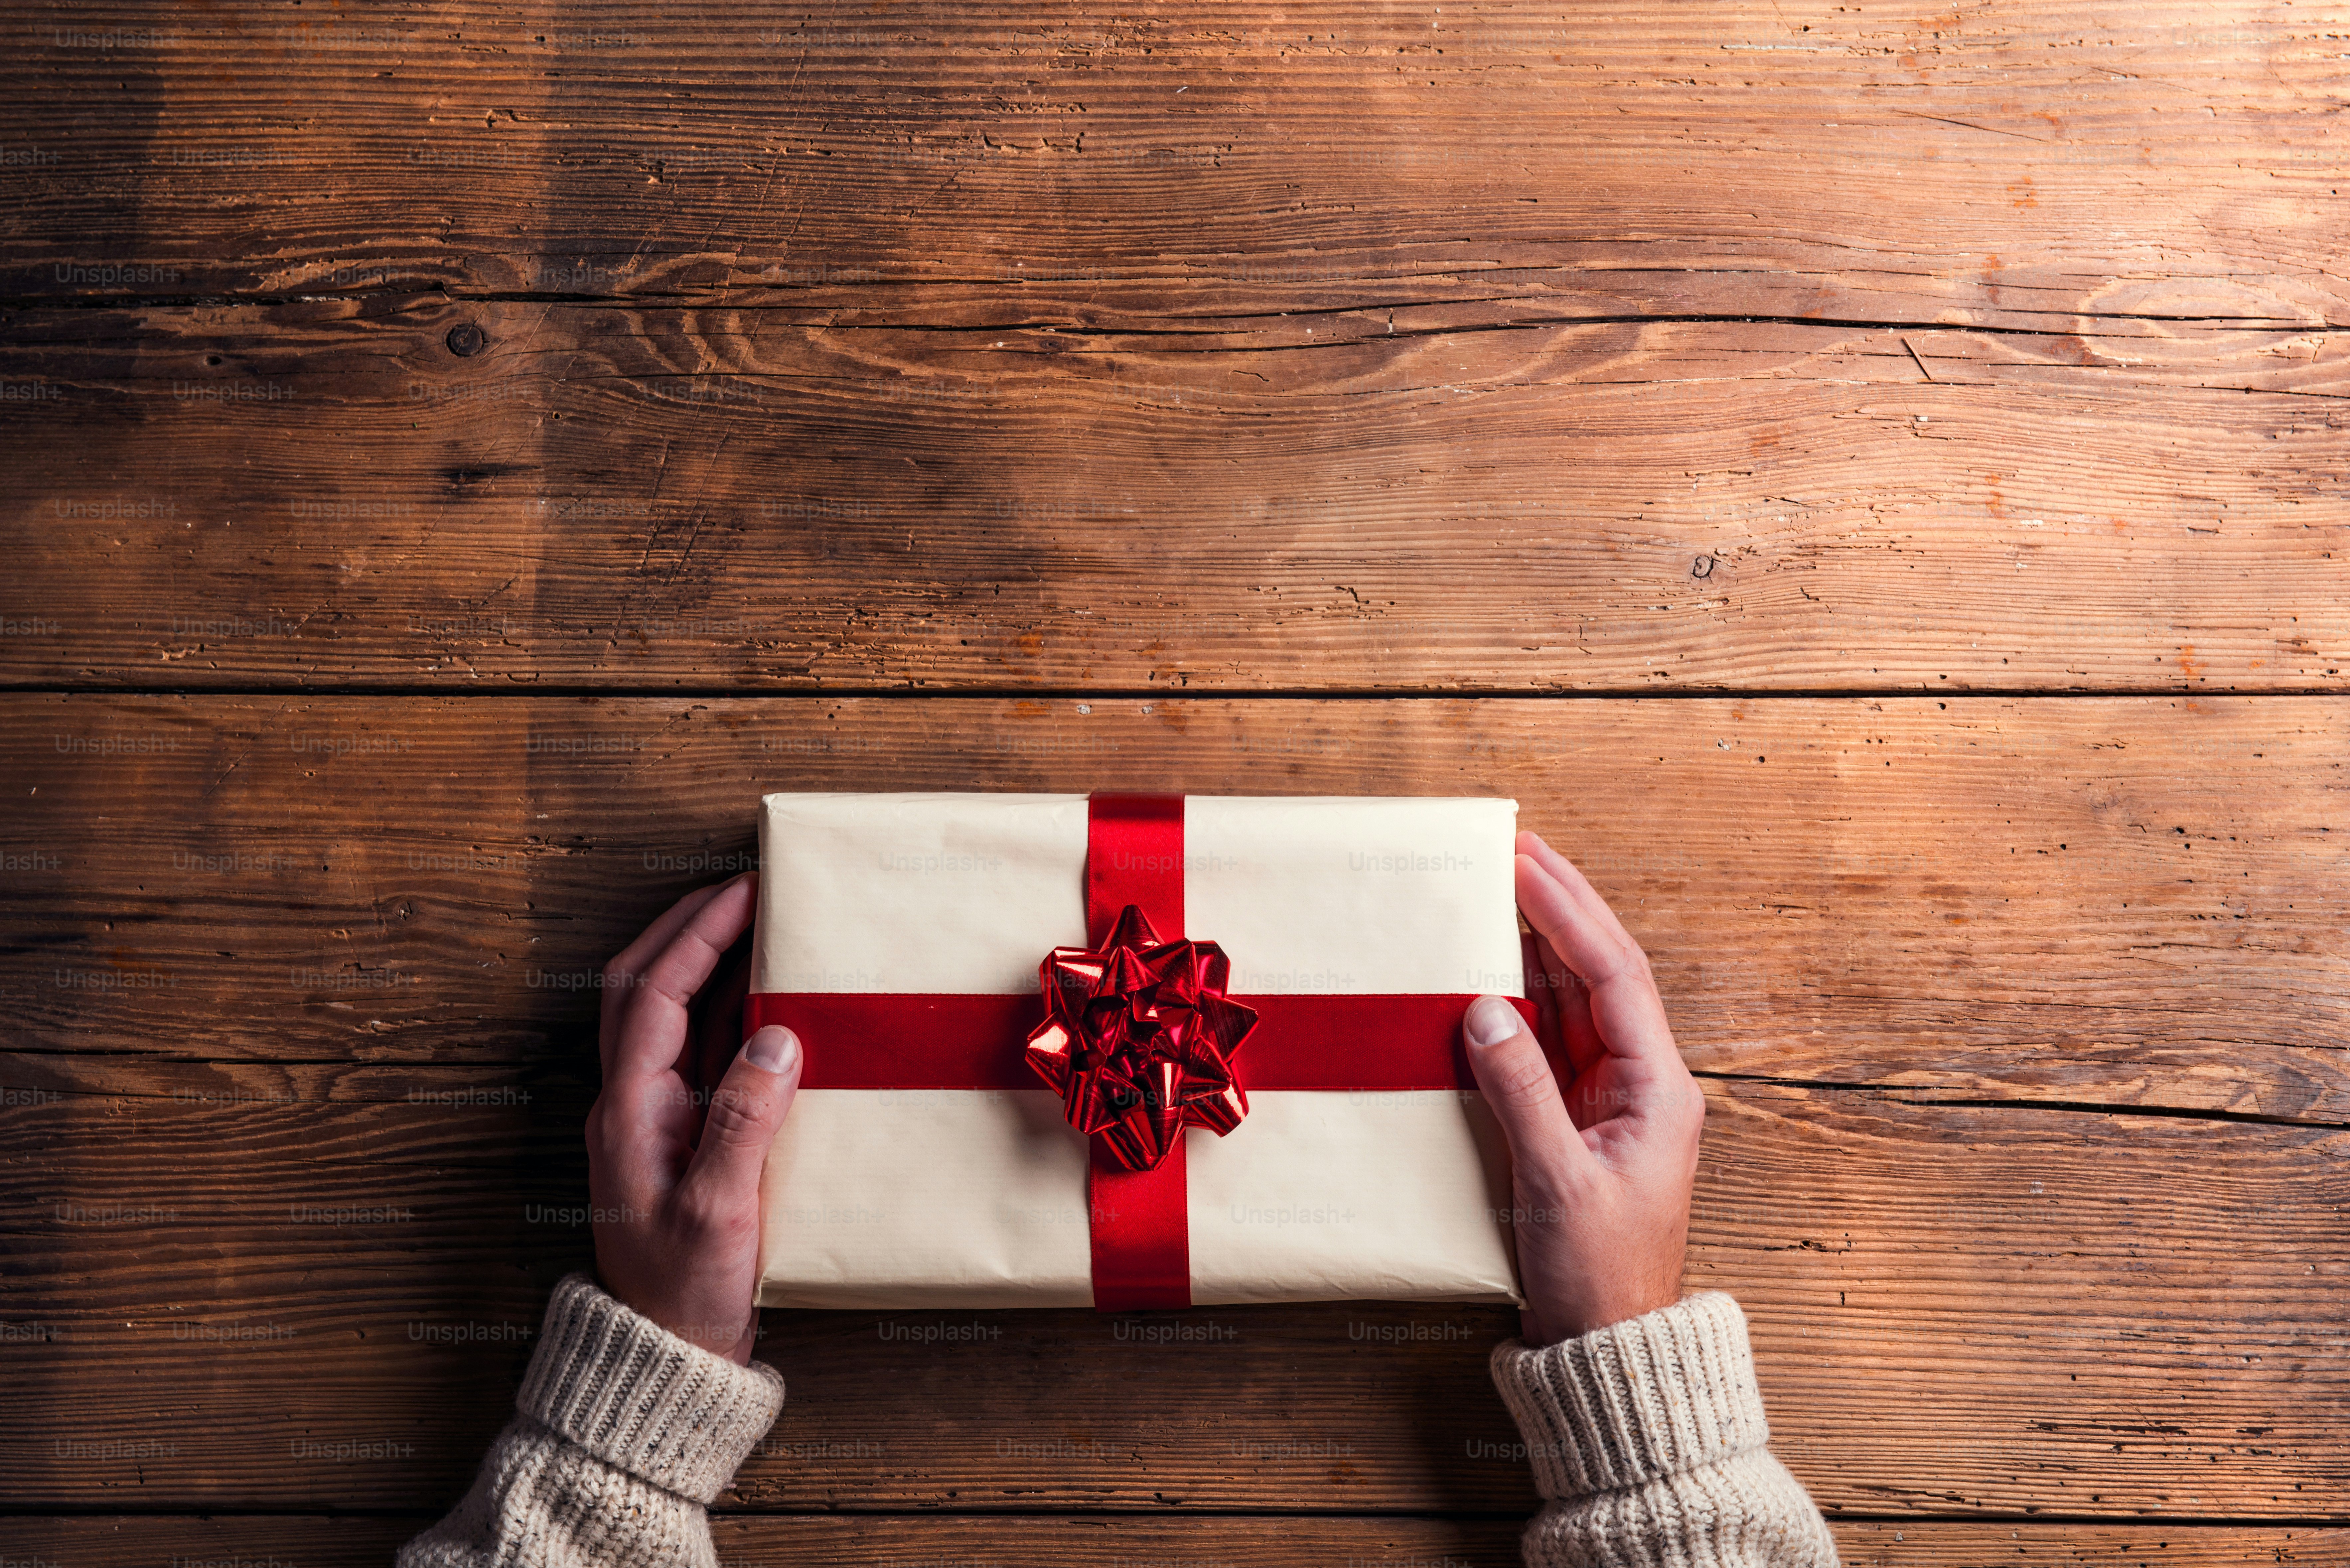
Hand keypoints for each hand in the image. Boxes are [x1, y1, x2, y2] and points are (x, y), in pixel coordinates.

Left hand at [585, 872, 801, 1363]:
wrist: (667, 1354)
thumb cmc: (683, 1292)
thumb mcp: (716, 1210)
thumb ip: (742, 1122)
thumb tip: (777, 1038)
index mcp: (629, 1111)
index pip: (654, 996)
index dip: (696, 936)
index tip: (742, 893)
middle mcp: (632, 1102)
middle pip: (644, 987)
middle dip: (690, 929)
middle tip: (746, 890)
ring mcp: (655, 1116)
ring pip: (671, 1014)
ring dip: (709, 963)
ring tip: (763, 927)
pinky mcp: (683, 1134)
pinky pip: (702, 1053)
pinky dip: (732, 1013)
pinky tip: (772, 1001)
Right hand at [1462, 831, 1705, 1346]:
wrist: (1606, 1347)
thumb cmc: (1598, 1278)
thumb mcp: (1556, 1183)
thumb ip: (1521, 1091)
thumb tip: (1485, 1009)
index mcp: (1658, 1090)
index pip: (1613, 975)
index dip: (1569, 911)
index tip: (1527, 861)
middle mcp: (1640, 1084)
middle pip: (1599, 972)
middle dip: (1560, 907)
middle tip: (1515, 849)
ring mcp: (1608, 1100)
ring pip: (1572, 1000)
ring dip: (1537, 943)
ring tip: (1499, 887)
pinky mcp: (1575, 1121)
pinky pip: (1547, 1041)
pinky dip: (1519, 999)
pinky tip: (1491, 967)